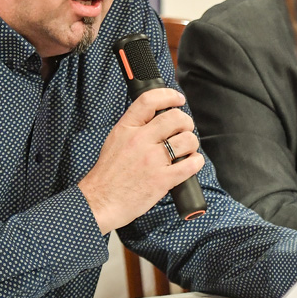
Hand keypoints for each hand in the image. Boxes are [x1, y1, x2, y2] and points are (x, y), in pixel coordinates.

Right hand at [78, 88, 203, 233]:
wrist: (100, 201)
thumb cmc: (108, 175)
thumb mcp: (115, 141)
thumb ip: (135, 128)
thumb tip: (157, 118)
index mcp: (126, 129)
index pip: (149, 101)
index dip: (169, 95)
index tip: (178, 99)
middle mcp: (140, 141)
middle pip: (175, 118)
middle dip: (186, 122)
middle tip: (185, 129)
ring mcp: (152, 160)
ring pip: (187, 140)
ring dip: (192, 143)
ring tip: (187, 149)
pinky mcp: (162, 179)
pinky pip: (191, 164)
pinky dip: (196, 162)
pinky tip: (191, 163)